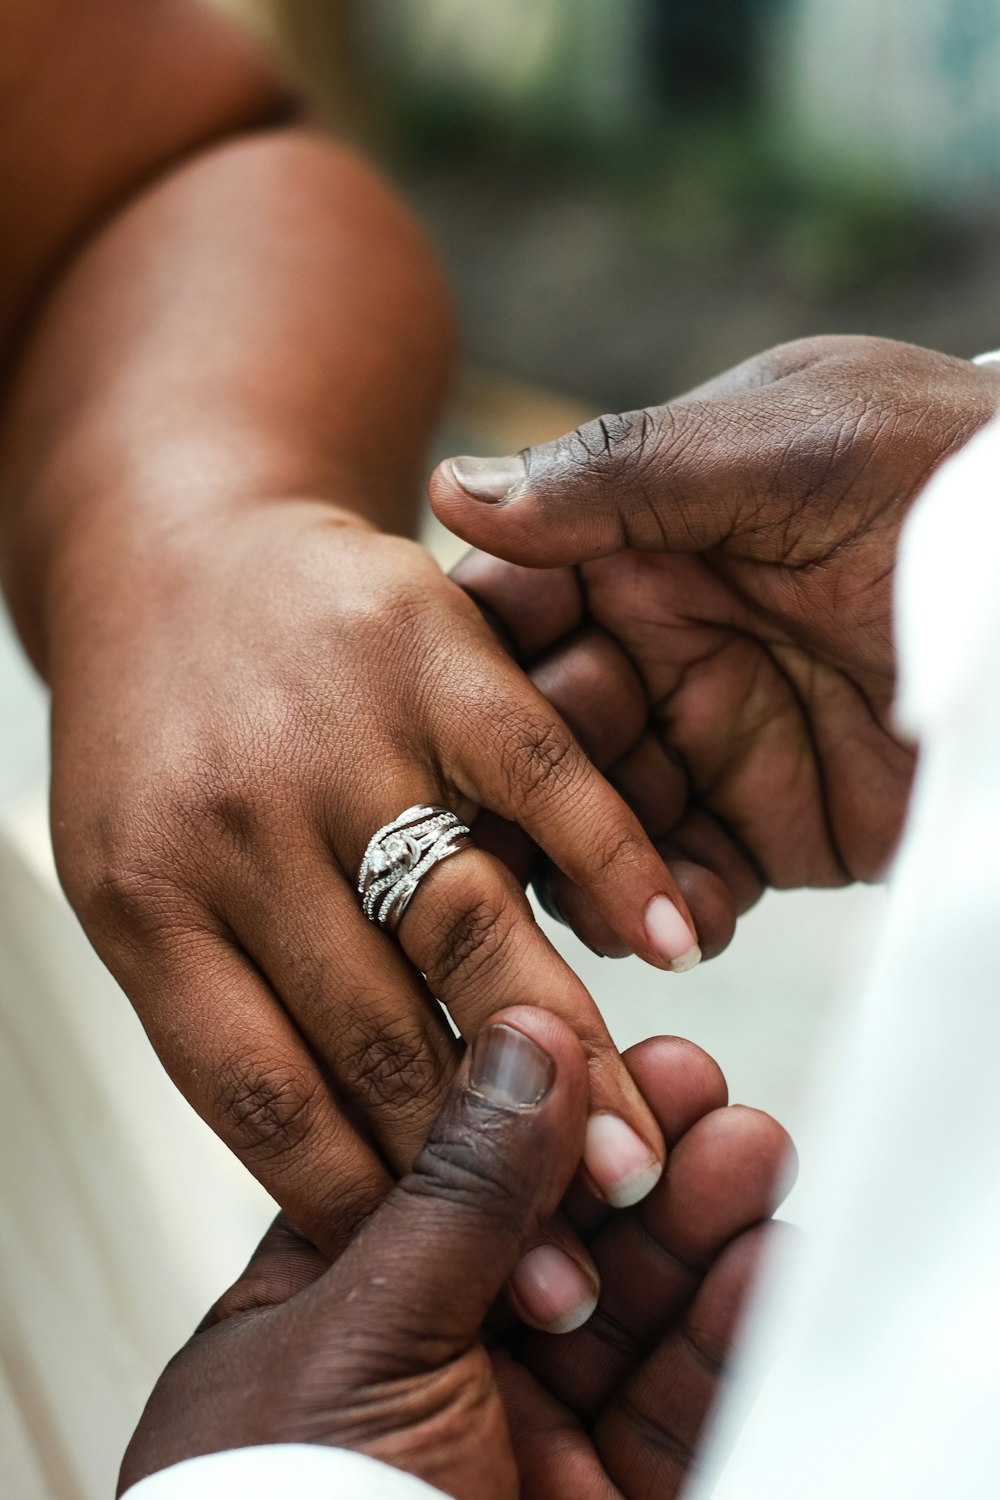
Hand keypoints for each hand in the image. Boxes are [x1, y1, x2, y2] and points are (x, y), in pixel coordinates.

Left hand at [51, 505, 718, 1322]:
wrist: (178, 550)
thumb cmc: (164, 736)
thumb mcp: (142, 880)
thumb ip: (234, 1008)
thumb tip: (365, 1173)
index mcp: (147, 904)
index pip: (267, 1099)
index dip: (374, 1207)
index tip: (459, 1279)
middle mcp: (238, 828)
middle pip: (381, 1038)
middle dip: (484, 1176)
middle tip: (569, 1269)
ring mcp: (343, 737)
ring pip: (469, 931)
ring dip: (561, 1062)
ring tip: (629, 1160)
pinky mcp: (433, 656)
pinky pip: (546, 781)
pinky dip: (618, 866)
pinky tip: (672, 945)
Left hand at [119, 1011, 791, 1499]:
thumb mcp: (365, 1337)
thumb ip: (458, 1191)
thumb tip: (518, 1044)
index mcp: (332, 1316)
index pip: (449, 1179)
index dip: (532, 1112)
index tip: (602, 1049)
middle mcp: (427, 1375)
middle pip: (554, 1237)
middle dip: (632, 1161)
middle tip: (695, 1091)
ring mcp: (518, 1444)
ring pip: (627, 1315)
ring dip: (694, 1230)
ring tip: (747, 1151)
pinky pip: (675, 1411)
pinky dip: (725, 1338)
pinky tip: (762, 1262)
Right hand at [432, 336, 999, 944]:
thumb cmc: (951, 477)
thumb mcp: (789, 445)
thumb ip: (624, 473)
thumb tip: (455, 486)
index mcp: (646, 534)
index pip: (514, 603)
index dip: (473, 667)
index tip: (445, 726)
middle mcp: (664, 638)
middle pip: (540, 731)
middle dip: (518, 791)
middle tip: (499, 850)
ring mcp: (715, 736)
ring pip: (596, 821)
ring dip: (586, 871)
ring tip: (607, 912)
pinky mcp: (771, 824)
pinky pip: (687, 882)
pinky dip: (670, 914)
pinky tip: (677, 930)